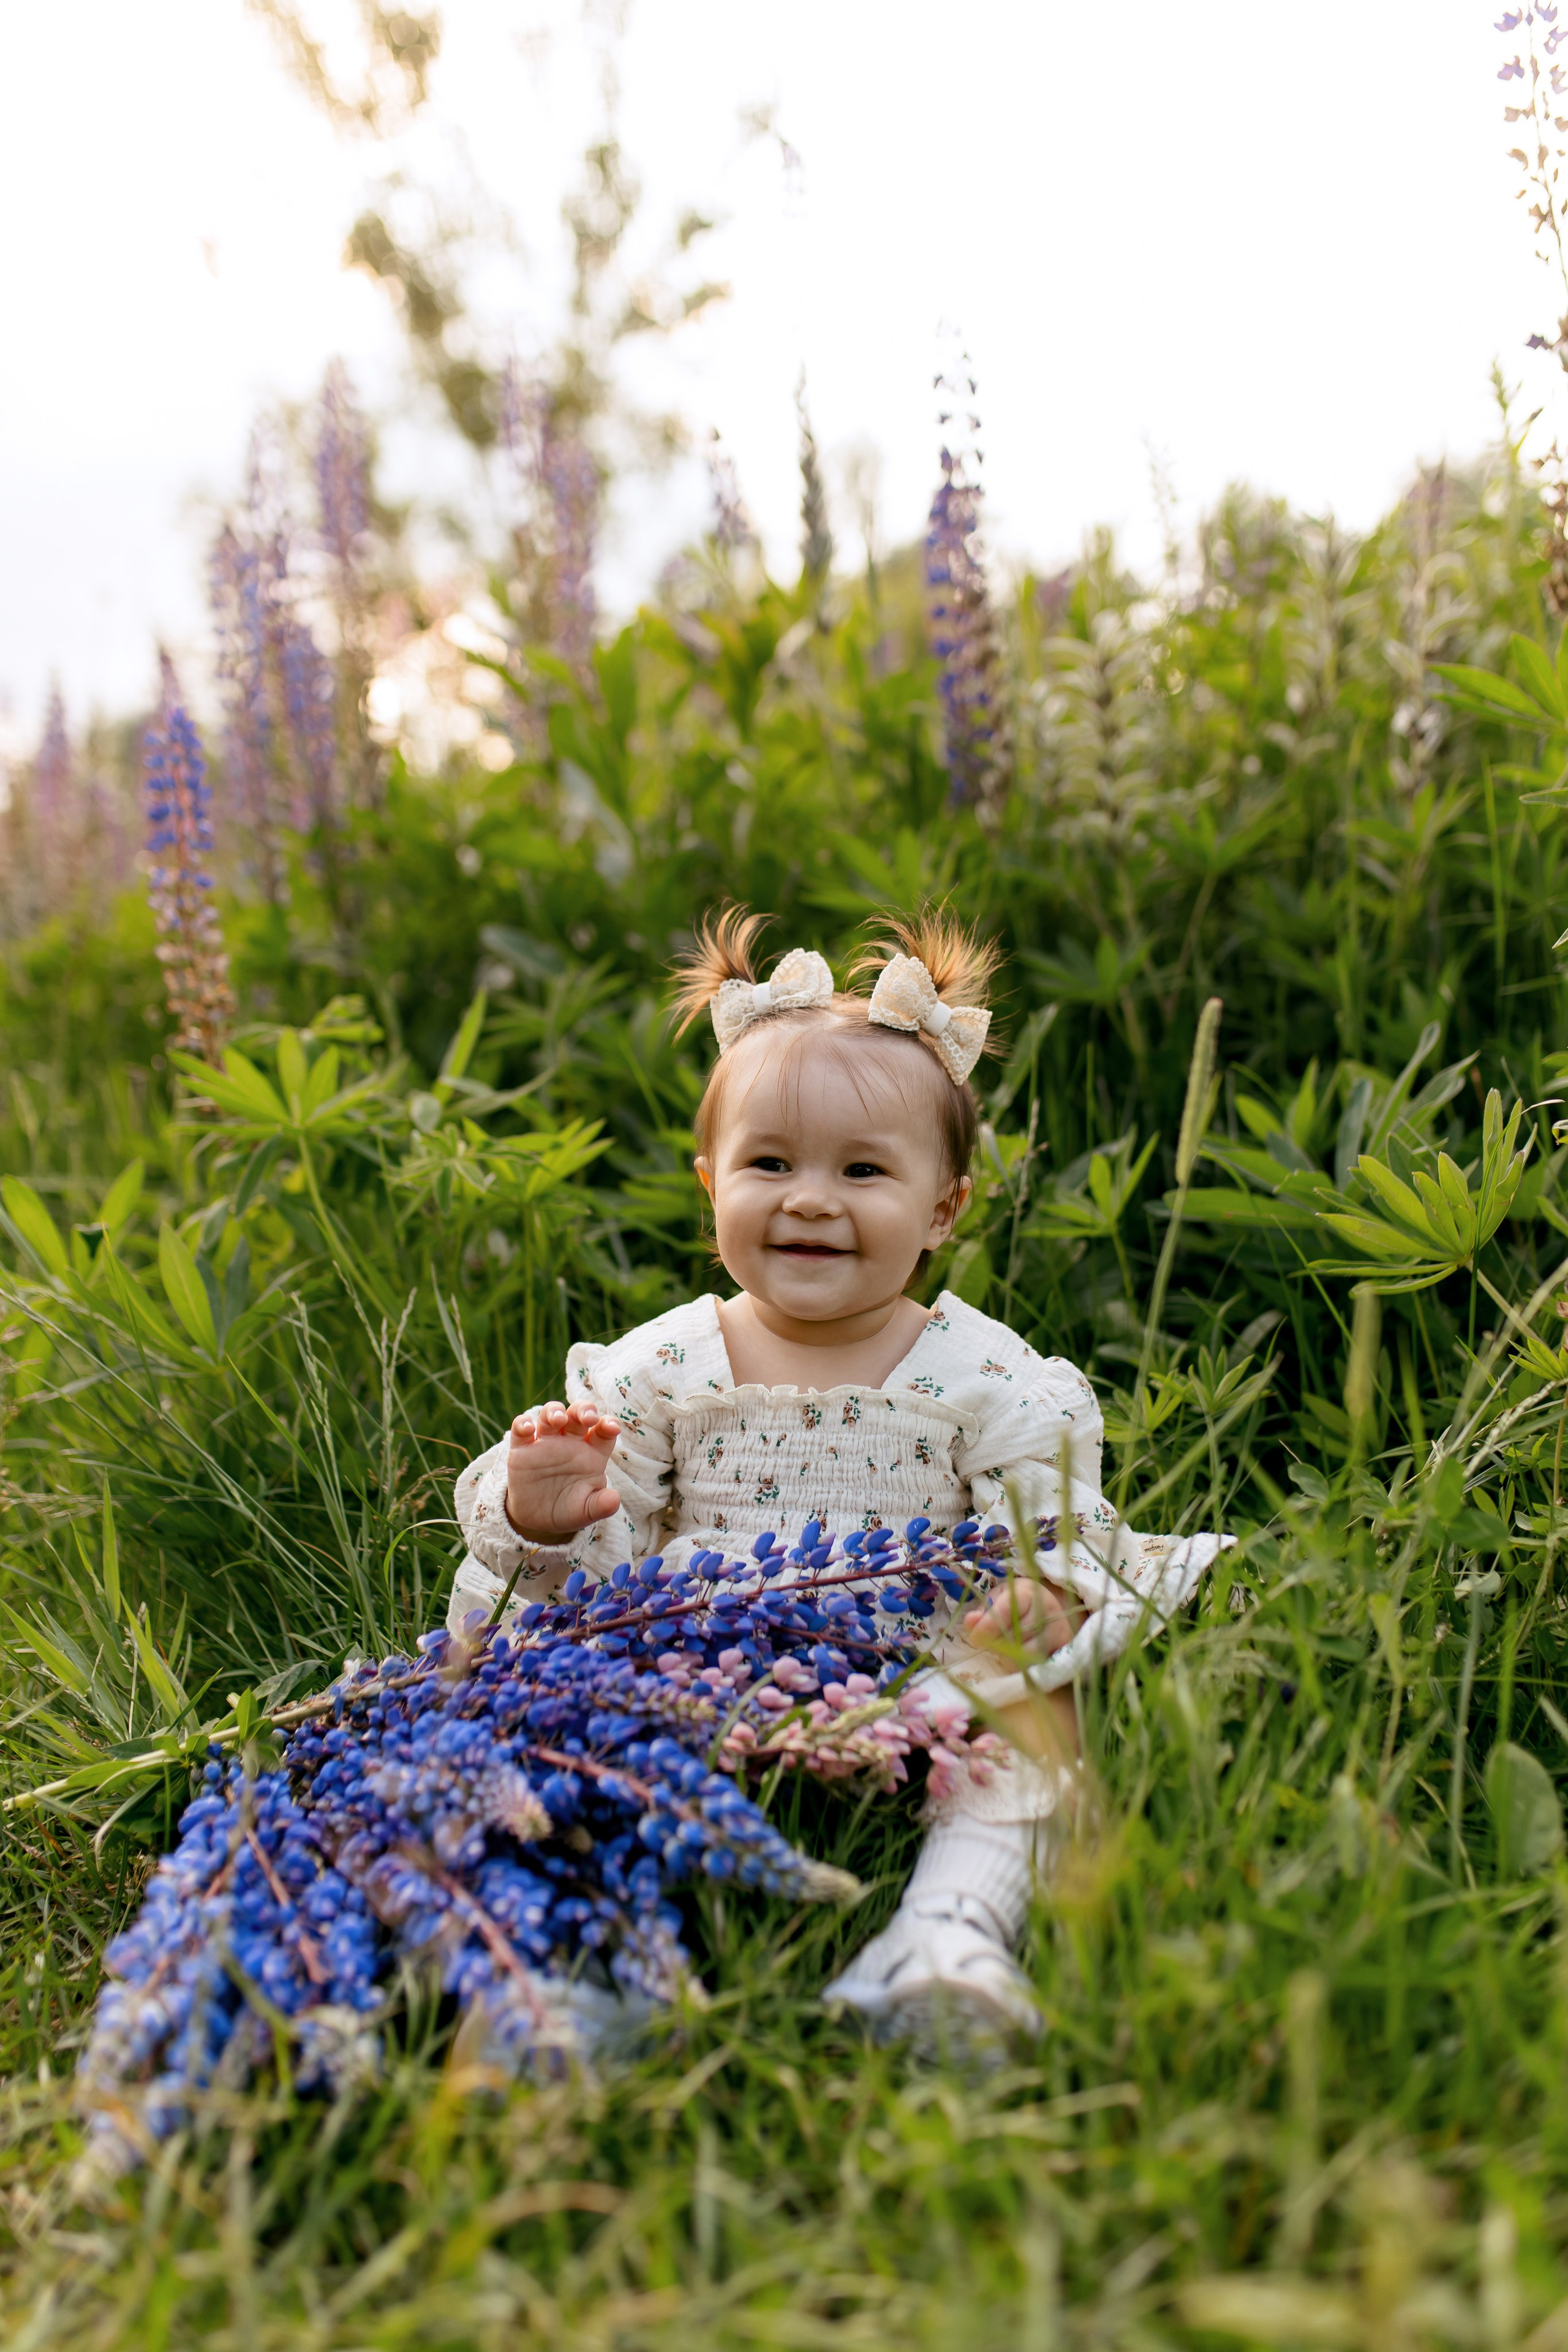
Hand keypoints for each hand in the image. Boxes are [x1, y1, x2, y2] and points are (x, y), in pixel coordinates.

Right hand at [504, 1400, 622, 1542]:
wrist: (538, 1521)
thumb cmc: (569, 1510)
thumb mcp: (586, 1511)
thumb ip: (601, 1505)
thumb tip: (615, 1500)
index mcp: (591, 1453)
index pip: (603, 1431)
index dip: (608, 1424)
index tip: (612, 1428)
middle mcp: (570, 1442)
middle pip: (578, 1414)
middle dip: (583, 1409)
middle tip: (587, 1417)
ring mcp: (546, 1443)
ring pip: (550, 1414)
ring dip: (554, 1411)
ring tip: (558, 1419)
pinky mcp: (522, 1450)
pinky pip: (520, 1428)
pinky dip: (522, 1423)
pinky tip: (527, 1429)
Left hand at [963, 1574, 1082, 1658]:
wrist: (1050, 1609)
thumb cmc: (1017, 1603)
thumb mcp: (997, 1599)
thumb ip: (982, 1611)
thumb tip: (971, 1622)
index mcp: (1027, 1592)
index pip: (1007, 1610)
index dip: (988, 1627)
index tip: (975, 1638)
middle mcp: (1047, 1609)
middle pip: (1015, 1636)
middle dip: (997, 1644)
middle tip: (992, 1643)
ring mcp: (1058, 1629)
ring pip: (1026, 1654)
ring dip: (1009, 1657)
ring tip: (1006, 1649)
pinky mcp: (1064, 1647)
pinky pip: (1036, 1666)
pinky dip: (1023, 1665)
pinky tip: (1020, 1656)